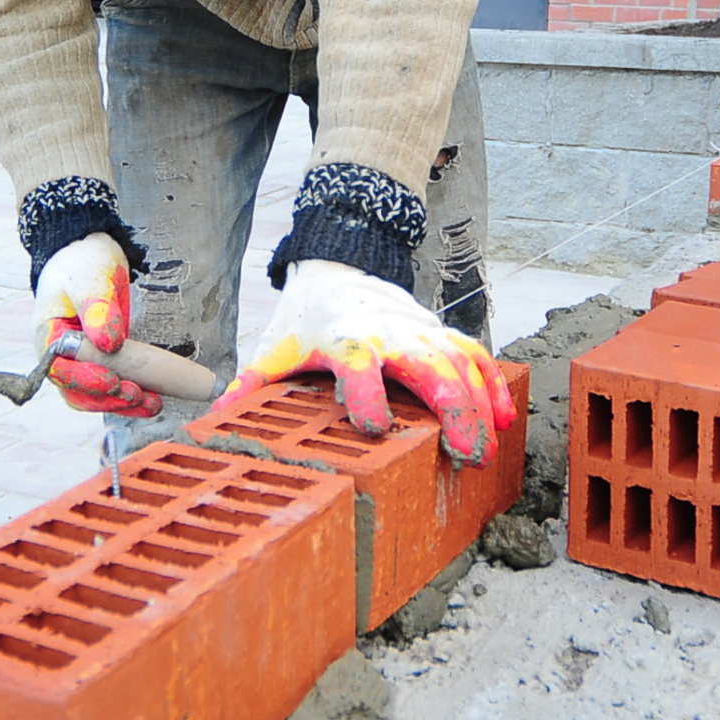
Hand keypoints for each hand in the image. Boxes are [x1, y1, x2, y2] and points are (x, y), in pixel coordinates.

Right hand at [34, 232, 155, 416]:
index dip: (84, 379)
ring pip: (94, 396)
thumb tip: (109, 344)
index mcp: (47, 334)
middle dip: (107, 398)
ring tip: (152, 404)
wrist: (90, 255)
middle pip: (76, 390)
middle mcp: (59, 354)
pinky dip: (129, 396)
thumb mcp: (89, 278)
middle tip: (137, 395)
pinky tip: (152, 399)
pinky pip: (110, 387)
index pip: (59, 368)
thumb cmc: (83, 263)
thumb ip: (98, 309)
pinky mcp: (99, 362)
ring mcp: (78, 361)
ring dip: (121, 403)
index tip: (111, 380)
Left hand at [225, 261, 512, 464]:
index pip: (359, 366)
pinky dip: (493, 383)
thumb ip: (250, 387)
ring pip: (459, 362)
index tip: (376, 428)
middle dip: (451, 409)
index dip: (368, 396)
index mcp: (344, 341)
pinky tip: (505, 417)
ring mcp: (418, 329)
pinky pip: (473, 353)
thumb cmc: (303, 322)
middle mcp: (388, 333)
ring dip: (479, 403)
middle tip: (464, 454)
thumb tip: (215, 421)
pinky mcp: (437, 329)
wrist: (334, 266)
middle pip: (427, 366)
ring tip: (488, 446)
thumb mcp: (273, 351)